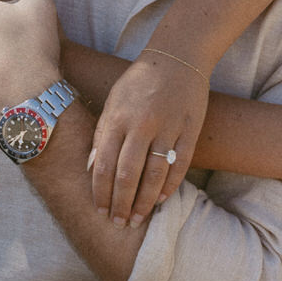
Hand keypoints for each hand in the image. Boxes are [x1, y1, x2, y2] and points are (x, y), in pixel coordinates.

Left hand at [89, 52, 208, 226]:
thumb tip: (91, 169)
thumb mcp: (113, 102)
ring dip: (145, 202)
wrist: (177, 58)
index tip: (100, 211)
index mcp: (117, 118)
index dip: (101, 193)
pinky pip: (180, 165)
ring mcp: (167, 127)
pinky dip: (170, 186)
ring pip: (154, 175)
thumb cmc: (138, 83)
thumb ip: (102, 134)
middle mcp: (140, 125)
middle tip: (119, 223)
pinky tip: (161, 200)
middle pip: (127, 176)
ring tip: (138, 219)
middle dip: (121, 204)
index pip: (103, 165)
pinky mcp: (190, 130)